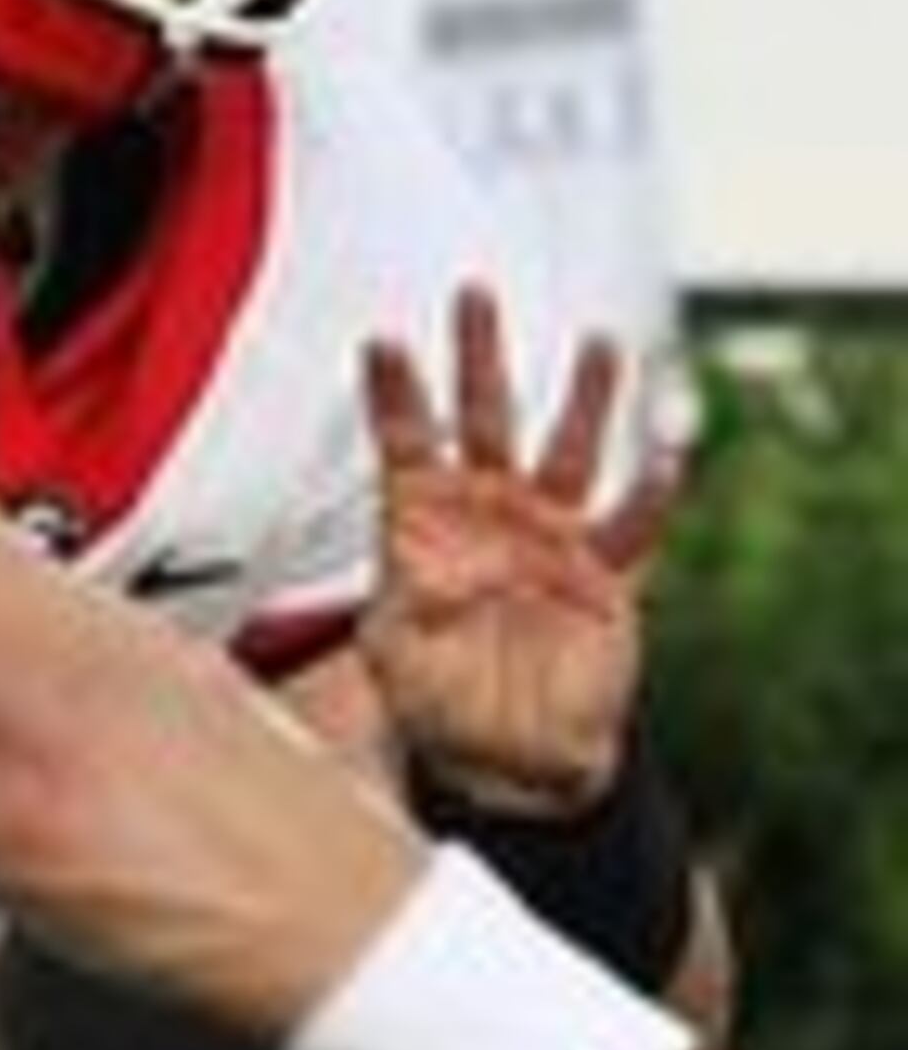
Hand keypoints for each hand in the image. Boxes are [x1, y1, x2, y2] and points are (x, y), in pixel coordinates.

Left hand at [360, 288, 670, 811]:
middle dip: (479, 356)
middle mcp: (490, 514)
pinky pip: (633, 525)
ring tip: (600, 343)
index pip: (407, 443)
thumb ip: (390, 602)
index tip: (381, 341)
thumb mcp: (393, 652)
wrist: (508, 758)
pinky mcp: (604, 572)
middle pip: (485, 418)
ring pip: (569, 450)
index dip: (395, 395)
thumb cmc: (438, 701)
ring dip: (586, 399)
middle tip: (474, 291)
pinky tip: (668, 456)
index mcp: (425, 524)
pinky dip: (652, 493)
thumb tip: (391, 568)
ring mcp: (551, 536)